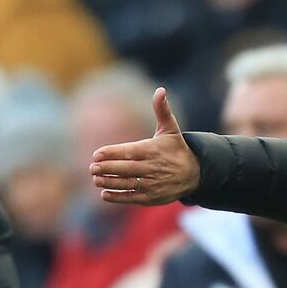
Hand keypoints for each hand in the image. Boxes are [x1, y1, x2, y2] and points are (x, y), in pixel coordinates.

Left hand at [90, 87, 199, 204]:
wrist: (194, 174)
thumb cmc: (176, 148)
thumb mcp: (171, 129)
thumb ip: (162, 110)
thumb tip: (160, 89)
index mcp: (153, 150)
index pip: (129, 152)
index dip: (112, 153)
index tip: (97, 154)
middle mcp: (153, 167)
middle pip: (125, 168)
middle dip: (107, 168)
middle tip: (92, 167)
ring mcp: (152, 183)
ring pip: (127, 183)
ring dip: (109, 182)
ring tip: (96, 179)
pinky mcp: (152, 197)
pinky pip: (132, 197)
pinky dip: (117, 196)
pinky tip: (104, 193)